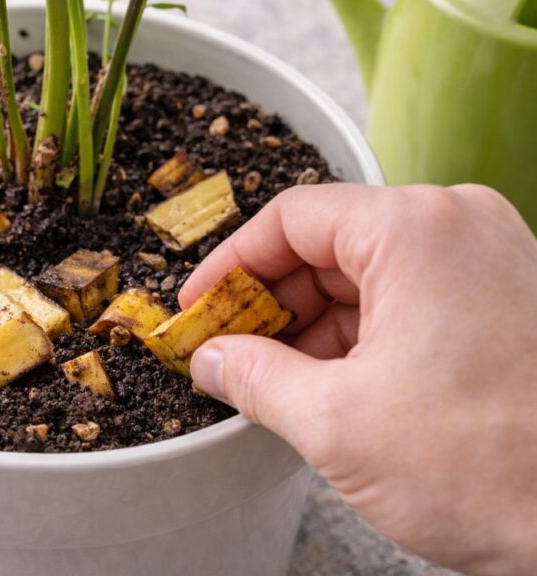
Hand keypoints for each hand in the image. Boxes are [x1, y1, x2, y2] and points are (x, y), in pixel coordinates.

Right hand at [180, 183, 536, 574]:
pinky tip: (325, 384)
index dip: (229, 266)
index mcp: (417, 231)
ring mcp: (491, 265)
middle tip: (225, 351)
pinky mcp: (506, 304)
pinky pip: (409, 303)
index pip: (290, 218)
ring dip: (310, 327)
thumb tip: (213, 360)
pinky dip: (359, 339)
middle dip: (268, 303)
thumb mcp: (335, 422)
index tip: (197, 305)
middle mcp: (460, 230)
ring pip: (368, 277)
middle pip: (329, 245)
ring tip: (270, 380)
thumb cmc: (490, 469)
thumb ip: (255, 378)